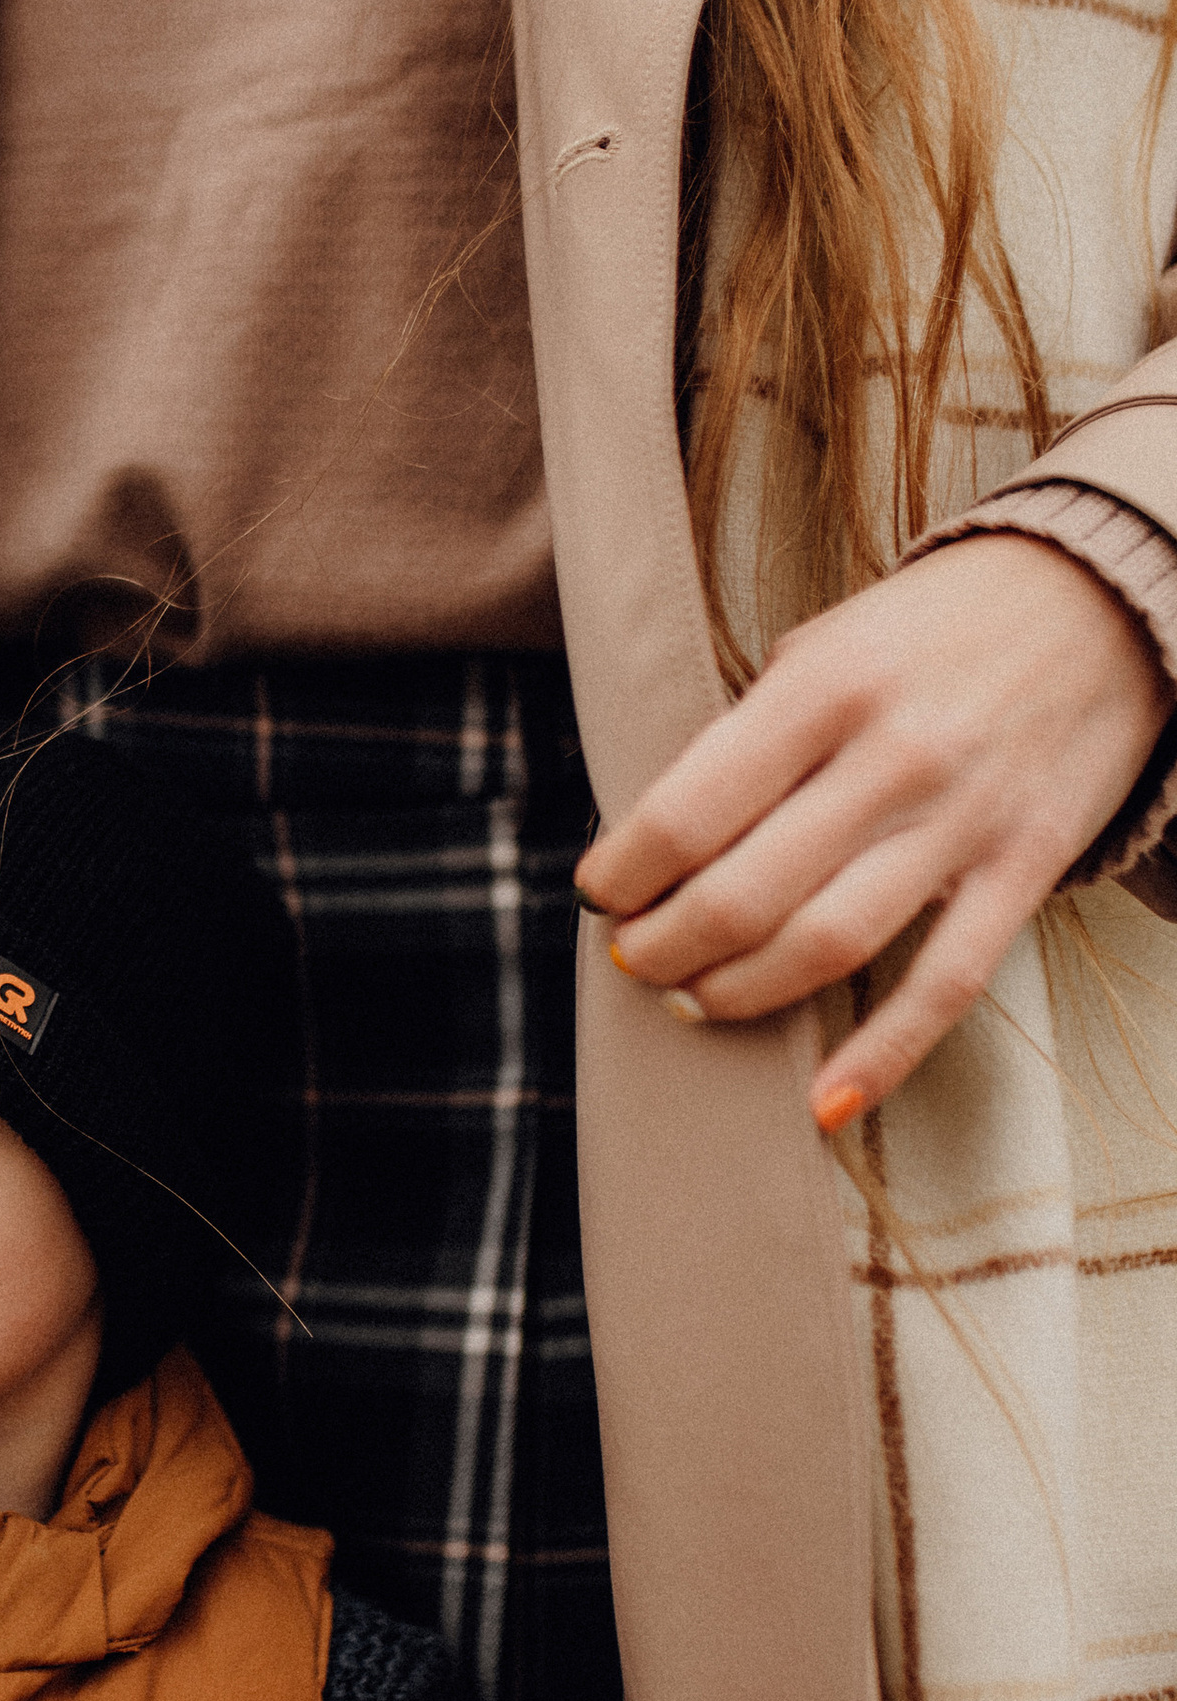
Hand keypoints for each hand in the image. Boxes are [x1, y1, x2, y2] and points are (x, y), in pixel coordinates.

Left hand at [576, 534, 1171, 1131]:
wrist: (1098, 598)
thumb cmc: (932, 628)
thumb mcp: (825, 644)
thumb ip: (753, 734)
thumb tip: (664, 840)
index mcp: (824, 687)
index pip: (689, 812)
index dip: (624, 873)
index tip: (601, 893)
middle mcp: (892, 757)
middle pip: (745, 894)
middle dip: (664, 946)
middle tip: (635, 958)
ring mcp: (963, 820)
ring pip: (827, 945)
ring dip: (739, 994)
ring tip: (693, 1001)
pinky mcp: (1024, 869)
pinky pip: (945, 984)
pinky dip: (882, 1054)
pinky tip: (823, 1102)